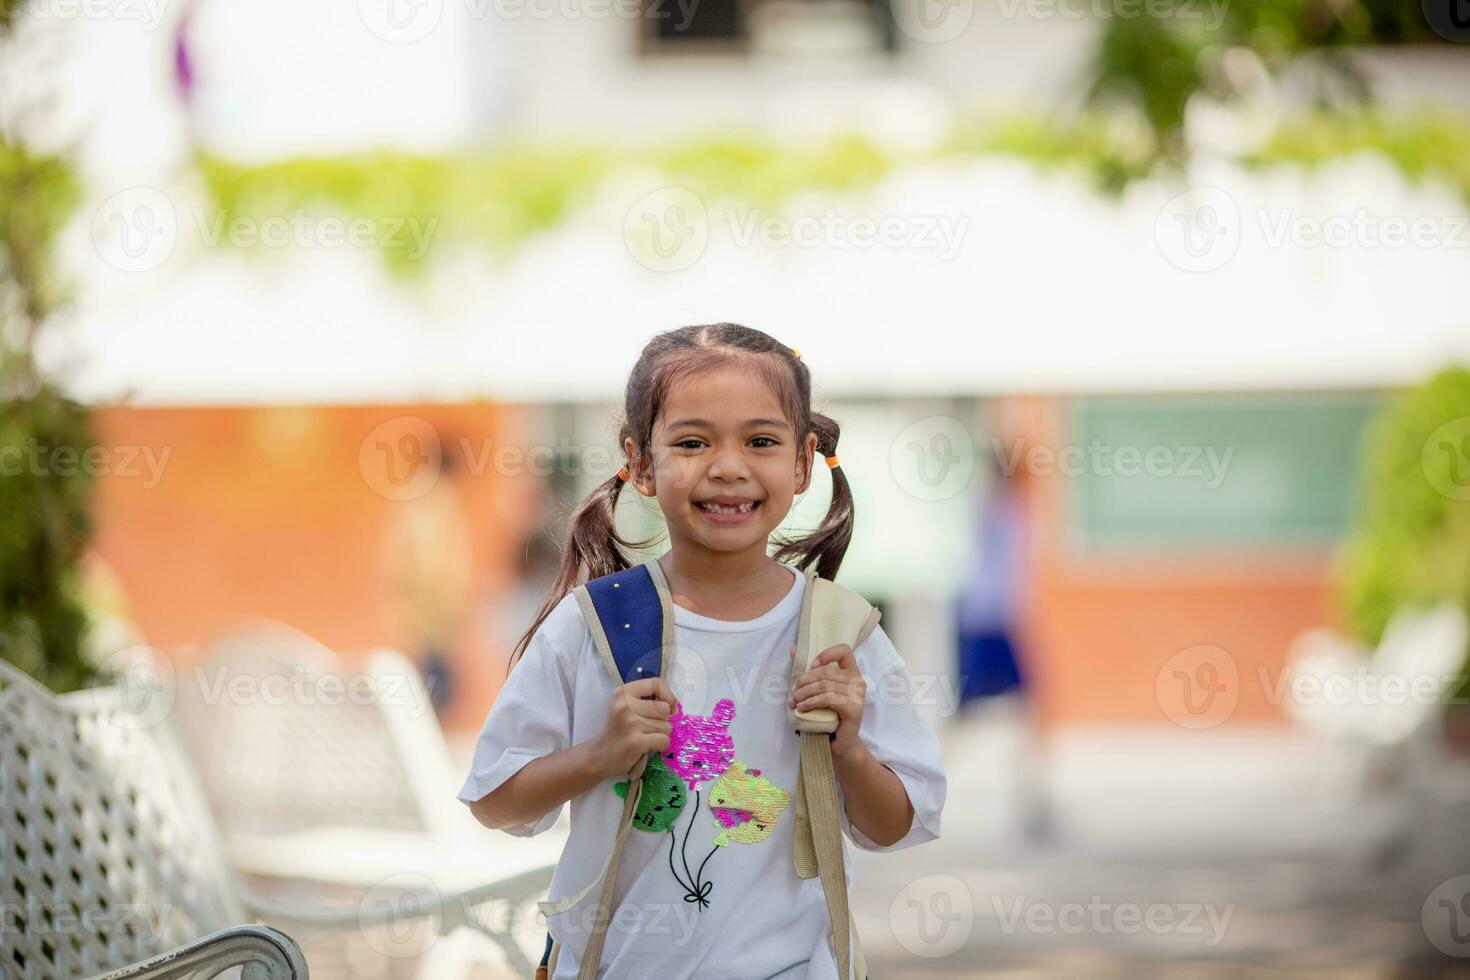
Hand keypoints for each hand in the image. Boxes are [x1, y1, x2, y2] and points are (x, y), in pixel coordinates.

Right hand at [596, 676, 675, 778]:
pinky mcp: (636, 741)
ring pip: (666, 726)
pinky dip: (660, 746)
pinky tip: (647, 747)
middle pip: (664, 708)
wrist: (598, 756)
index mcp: (623, 692)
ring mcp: (630, 723)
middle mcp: (625, 705)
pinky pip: (664, 740)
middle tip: (647, 728)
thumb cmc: (617, 730)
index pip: (656, 683)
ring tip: (644, 737)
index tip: (668, 707)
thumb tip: (674, 706)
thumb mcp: (625, 706)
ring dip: (660, 734)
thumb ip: (646, 700)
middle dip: (662, 721)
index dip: (668, 695)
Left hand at [788, 643, 866, 758]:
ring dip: (805, 693)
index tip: (811, 666)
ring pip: (825, 685)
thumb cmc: (827, 715)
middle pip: (827, 671)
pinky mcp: (854, 708)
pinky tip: (802, 708)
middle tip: (793, 692)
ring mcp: (858, 695)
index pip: (844, 650)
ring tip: (794, 701)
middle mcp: (858, 681)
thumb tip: (793, 648)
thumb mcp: (816, 690)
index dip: (826, 654)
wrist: (838, 743)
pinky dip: (811, 702)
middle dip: (805, 681)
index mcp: (851, 672)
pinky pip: (828, 698)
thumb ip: (807, 670)